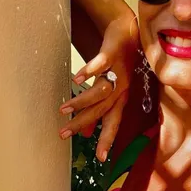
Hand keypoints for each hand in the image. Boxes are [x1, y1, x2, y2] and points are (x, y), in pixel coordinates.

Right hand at [59, 14, 138, 162]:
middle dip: (83, 123)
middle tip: (64, 134)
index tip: (100, 158)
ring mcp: (118, 71)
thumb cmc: (118, 65)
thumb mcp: (110, 91)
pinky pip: (101, 64)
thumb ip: (99, 113)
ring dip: (81, 101)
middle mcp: (122, 89)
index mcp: (121, 100)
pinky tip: (76, 79)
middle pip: (102, 111)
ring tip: (63, 109)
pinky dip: (89, 72)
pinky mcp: (112, 54)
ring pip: (100, 91)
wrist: (128, 32)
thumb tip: (88, 135)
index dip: (107, 140)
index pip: (114, 124)